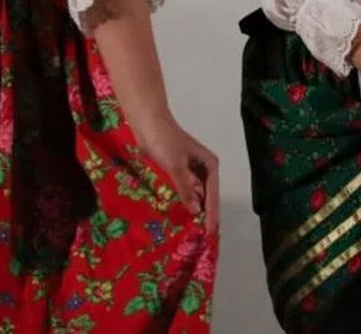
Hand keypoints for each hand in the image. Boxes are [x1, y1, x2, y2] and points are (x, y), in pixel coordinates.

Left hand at [134, 114, 219, 233]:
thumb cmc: (164, 140)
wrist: (147, 122)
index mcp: (209, 165)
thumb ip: (185, 189)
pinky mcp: (175, 172)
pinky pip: (181, 192)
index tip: (209, 232)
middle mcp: (202, 169)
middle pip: (206, 197)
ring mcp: (189, 171)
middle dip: (204, 215)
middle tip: (202, 238)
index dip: (211, 215)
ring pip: (193, 196)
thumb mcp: (176, 166)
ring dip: (192, 210)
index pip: (213, 195)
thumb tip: (195, 210)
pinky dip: (180, 203)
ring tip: (191, 231)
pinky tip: (177, 215)